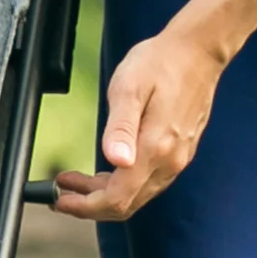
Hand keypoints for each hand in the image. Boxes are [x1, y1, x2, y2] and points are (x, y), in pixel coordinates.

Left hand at [53, 28, 225, 221]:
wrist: (197, 51)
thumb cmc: (160, 64)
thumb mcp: (129, 89)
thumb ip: (120, 128)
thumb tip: (114, 160)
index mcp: (155, 149)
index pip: (117, 199)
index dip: (85, 207)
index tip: (59, 200)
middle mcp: (170, 162)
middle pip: (125, 205)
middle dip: (89, 204)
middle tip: (60, 191)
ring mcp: (177, 159)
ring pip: (136, 196)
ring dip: (103, 194)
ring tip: (74, 180)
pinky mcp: (179, 153)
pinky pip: (147, 183)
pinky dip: (120, 184)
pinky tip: (105, 169)